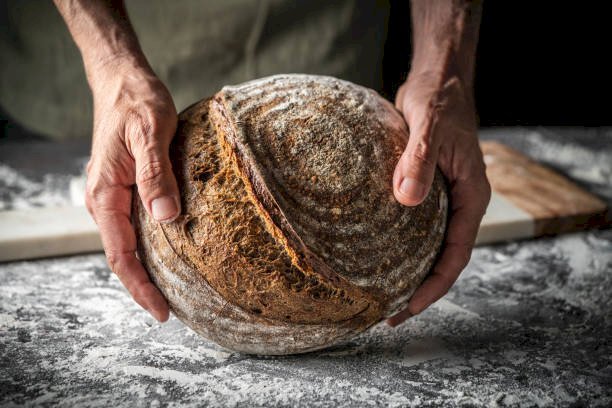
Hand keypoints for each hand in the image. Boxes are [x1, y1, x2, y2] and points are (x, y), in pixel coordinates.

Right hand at [85, 60, 179, 321]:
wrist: (122, 81)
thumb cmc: (136, 103)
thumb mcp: (150, 134)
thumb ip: (156, 176)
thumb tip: (167, 219)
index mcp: (105, 194)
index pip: (120, 254)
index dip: (140, 287)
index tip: (162, 312)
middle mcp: (104, 200)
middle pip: (121, 256)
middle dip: (144, 286)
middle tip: (173, 311)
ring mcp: (113, 195)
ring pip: (127, 243)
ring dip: (147, 269)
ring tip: (174, 291)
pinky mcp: (125, 188)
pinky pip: (133, 225)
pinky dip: (149, 246)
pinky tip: (170, 252)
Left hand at [387, 70, 490, 326]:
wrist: (438, 82)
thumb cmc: (440, 101)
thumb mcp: (430, 127)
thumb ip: (419, 160)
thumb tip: (406, 200)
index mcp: (470, 196)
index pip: (456, 254)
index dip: (434, 286)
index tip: (408, 307)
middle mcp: (459, 203)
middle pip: (443, 258)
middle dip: (419, 289)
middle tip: (388, 314)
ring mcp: (442, 198)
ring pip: (429, 245)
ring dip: (409, 270)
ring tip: (379, 293)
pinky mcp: (424, 189)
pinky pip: (415, 226)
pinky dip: (400, 244)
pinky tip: (375, 254)